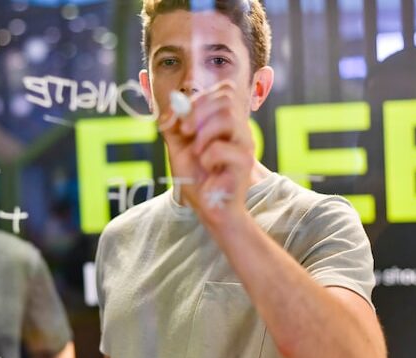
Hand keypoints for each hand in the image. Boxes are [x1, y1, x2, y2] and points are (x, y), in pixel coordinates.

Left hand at [161, 80, 254, 226]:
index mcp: (226, 122)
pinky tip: (208, 168)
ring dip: (203, 132)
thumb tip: (171, 108)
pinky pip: (223, 148)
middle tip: (185, 130)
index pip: (224, 91)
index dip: (200, 97)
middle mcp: (239, 129)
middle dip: (198, 110)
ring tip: (196, 151)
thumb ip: (173, 127)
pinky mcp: (244, 163)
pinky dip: (208, 156)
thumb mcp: (178, 148)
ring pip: (228, 117)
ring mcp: (244, 145)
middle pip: (226, 97)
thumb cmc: (197, 179)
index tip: (183, 118)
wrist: (208, 209)